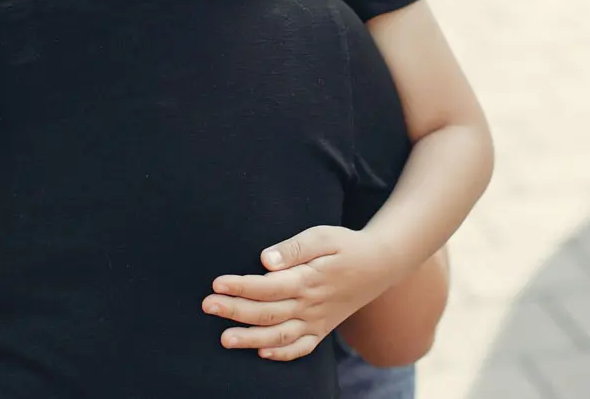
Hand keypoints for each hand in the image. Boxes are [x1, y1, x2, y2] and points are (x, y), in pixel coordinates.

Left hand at [202, 225, 402, 361]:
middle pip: (268, 312)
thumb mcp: (323, 236)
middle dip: (235, 311)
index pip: (268, 286)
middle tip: (208, 306)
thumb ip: (294, 248)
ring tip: (225, 339)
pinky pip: (302, 347)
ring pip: (280, 335)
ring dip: (251, 338)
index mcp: (309, 280)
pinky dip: (283, 353)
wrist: (380, 265)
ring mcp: (317, 321)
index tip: (217, 283)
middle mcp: (311, 305)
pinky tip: (261, 352)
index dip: (241, 286)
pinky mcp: (322, 329)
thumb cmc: (346, 245)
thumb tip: (265, 260)